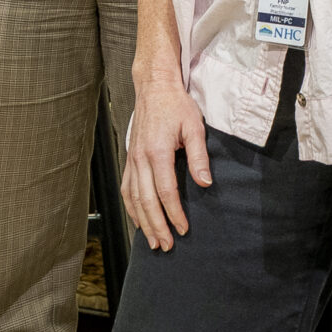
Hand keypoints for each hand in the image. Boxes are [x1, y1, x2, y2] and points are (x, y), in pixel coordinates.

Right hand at [121, 80, 212, 251]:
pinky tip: (138, 219)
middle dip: (157, 226)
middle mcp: (141, 158)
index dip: (174, 213)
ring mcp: (132, 159)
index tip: (183, 229)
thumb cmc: (175, 104)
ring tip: (152, 241)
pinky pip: (127, 188)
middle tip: (167, 245)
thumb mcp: (194, 127)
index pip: (166, 191)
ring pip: (133, 198)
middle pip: (146, 201)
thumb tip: (205, 183)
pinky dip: (131, 207)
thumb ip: (199, 157)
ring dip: (142, 222)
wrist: (154, 86)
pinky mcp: (130, 158)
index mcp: (158, 152)